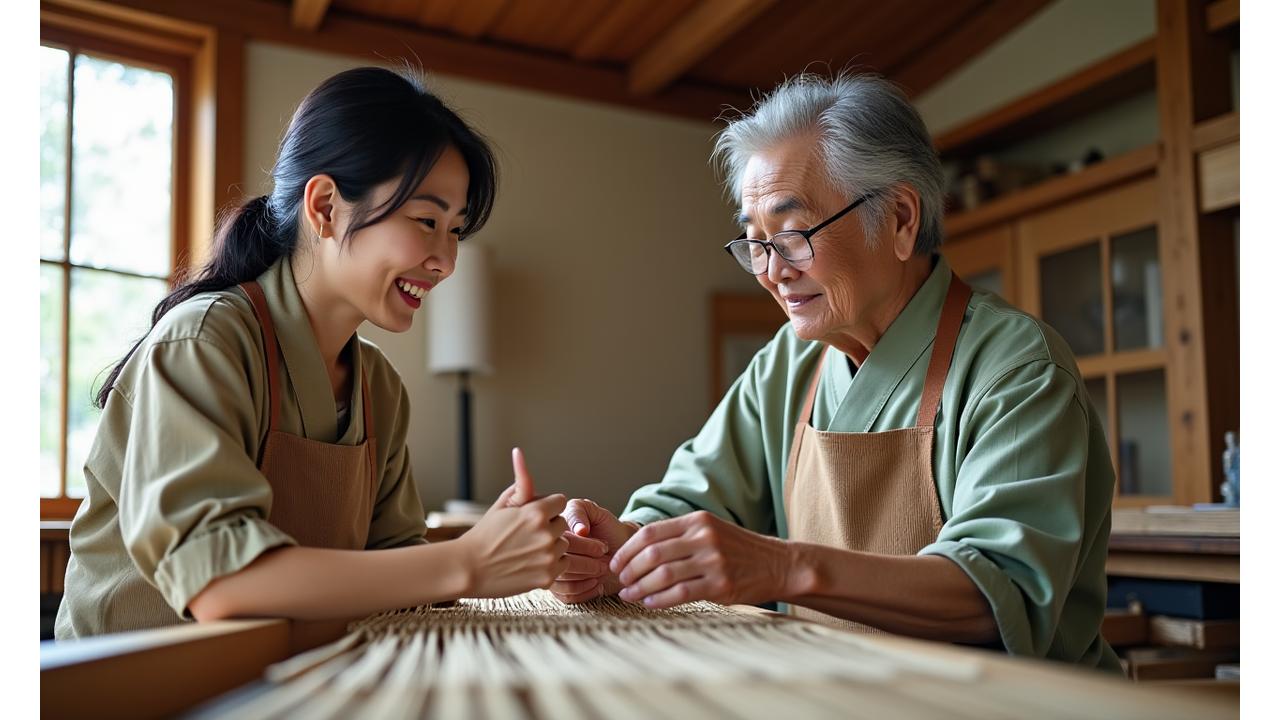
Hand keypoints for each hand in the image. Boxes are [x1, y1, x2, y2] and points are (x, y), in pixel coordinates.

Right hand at [456, 448, 569, 597]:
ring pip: (563, 544)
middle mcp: (545, 533)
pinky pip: (562, 564)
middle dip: (548, 526)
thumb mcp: (501, 505)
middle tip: (526, 535)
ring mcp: (547, 556)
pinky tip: (531, 563)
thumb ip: (520, 482)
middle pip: (562, 523)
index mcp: (535, 512)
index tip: (533, 515)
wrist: (467, 569)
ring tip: (527, 550)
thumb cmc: (483, 535)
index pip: (560, 501)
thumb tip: (519, 452)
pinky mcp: (547, 576)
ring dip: (551, 545)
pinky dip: (551, 564)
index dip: (547, 507)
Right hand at [549, 499, 636, 603]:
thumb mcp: (594, 511)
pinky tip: (597, 584)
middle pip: (560, 566)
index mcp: (551, 531)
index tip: (603, 547)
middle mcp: (547, 552)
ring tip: (601, 571)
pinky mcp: (560, 589)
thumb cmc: (605, 527)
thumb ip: (581, 512)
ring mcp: (551, 571)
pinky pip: (566, 596)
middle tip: (604, 562)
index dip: (585, 547)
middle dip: (588, 565)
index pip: (562, 543)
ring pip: (562, 583)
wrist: (618, 546)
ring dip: (586, 578)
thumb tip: (579, 531)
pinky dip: (584, 592)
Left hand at [610, 511, 793, 608]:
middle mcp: (704, 537)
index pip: (650, 533)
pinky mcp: (721, 585)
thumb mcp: (710, 530)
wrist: (778, 564)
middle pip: (652, 554)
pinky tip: (649, 603)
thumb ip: (679, 535)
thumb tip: (637, 549)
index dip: (627, 550)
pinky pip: (680, 594)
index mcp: (697, 520)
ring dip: (640, 588)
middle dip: (629, 570)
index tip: (616, 563)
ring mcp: (714, 561)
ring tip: (629, 595)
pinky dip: (659, 600)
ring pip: (662, 575)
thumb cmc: (738, 550)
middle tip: (620, 581)